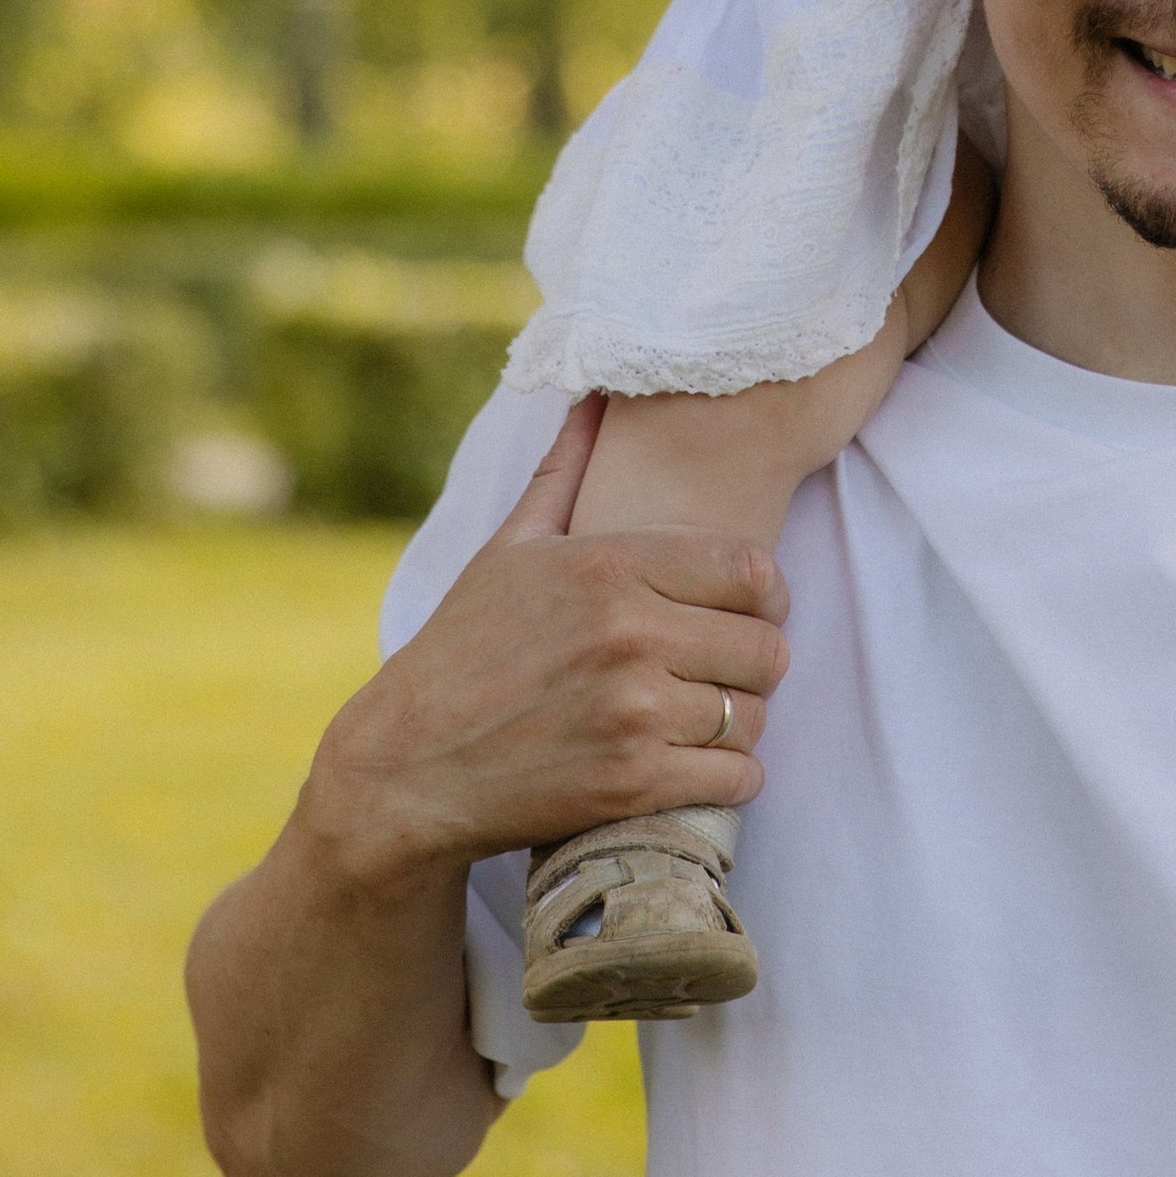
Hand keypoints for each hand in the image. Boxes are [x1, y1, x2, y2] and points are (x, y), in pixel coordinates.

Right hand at [303, 397, 792, 894]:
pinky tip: (697, 769)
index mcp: (608, 565)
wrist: (407, 768)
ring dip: (739, 723)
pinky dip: (729, 781)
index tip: (753, 611)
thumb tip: (597, 394)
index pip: (753, 570)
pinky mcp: (633, 782)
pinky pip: (736, 780)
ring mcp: (633, 710)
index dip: (768, 595)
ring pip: (753, 715)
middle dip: (755, 663)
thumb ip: (566, 472)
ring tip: (704, 720)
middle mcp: (629, 631)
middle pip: (766, 646)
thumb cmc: (462, 651)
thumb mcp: (509, 549)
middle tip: (725, 673)